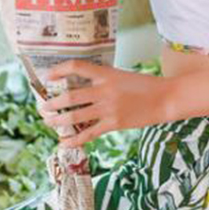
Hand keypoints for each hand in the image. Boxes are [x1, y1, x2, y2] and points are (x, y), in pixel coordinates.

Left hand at [36, 59, 169, 148]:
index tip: (47, 77)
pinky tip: (63, 142)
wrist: (166, 98)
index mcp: (106, 73)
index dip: (59, 70)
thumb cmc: (145, 86)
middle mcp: (105, 90)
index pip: (77, 67)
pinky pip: (88, 133)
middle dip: (52, 104)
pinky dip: (73, 139)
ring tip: (48, 122)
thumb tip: (80, 88)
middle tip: (42, 107)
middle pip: (70, 96)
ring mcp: (109, 108)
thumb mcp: (121, 76)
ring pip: (75, 116)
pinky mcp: (114, 124)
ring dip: (57, 121)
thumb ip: (102, 80)